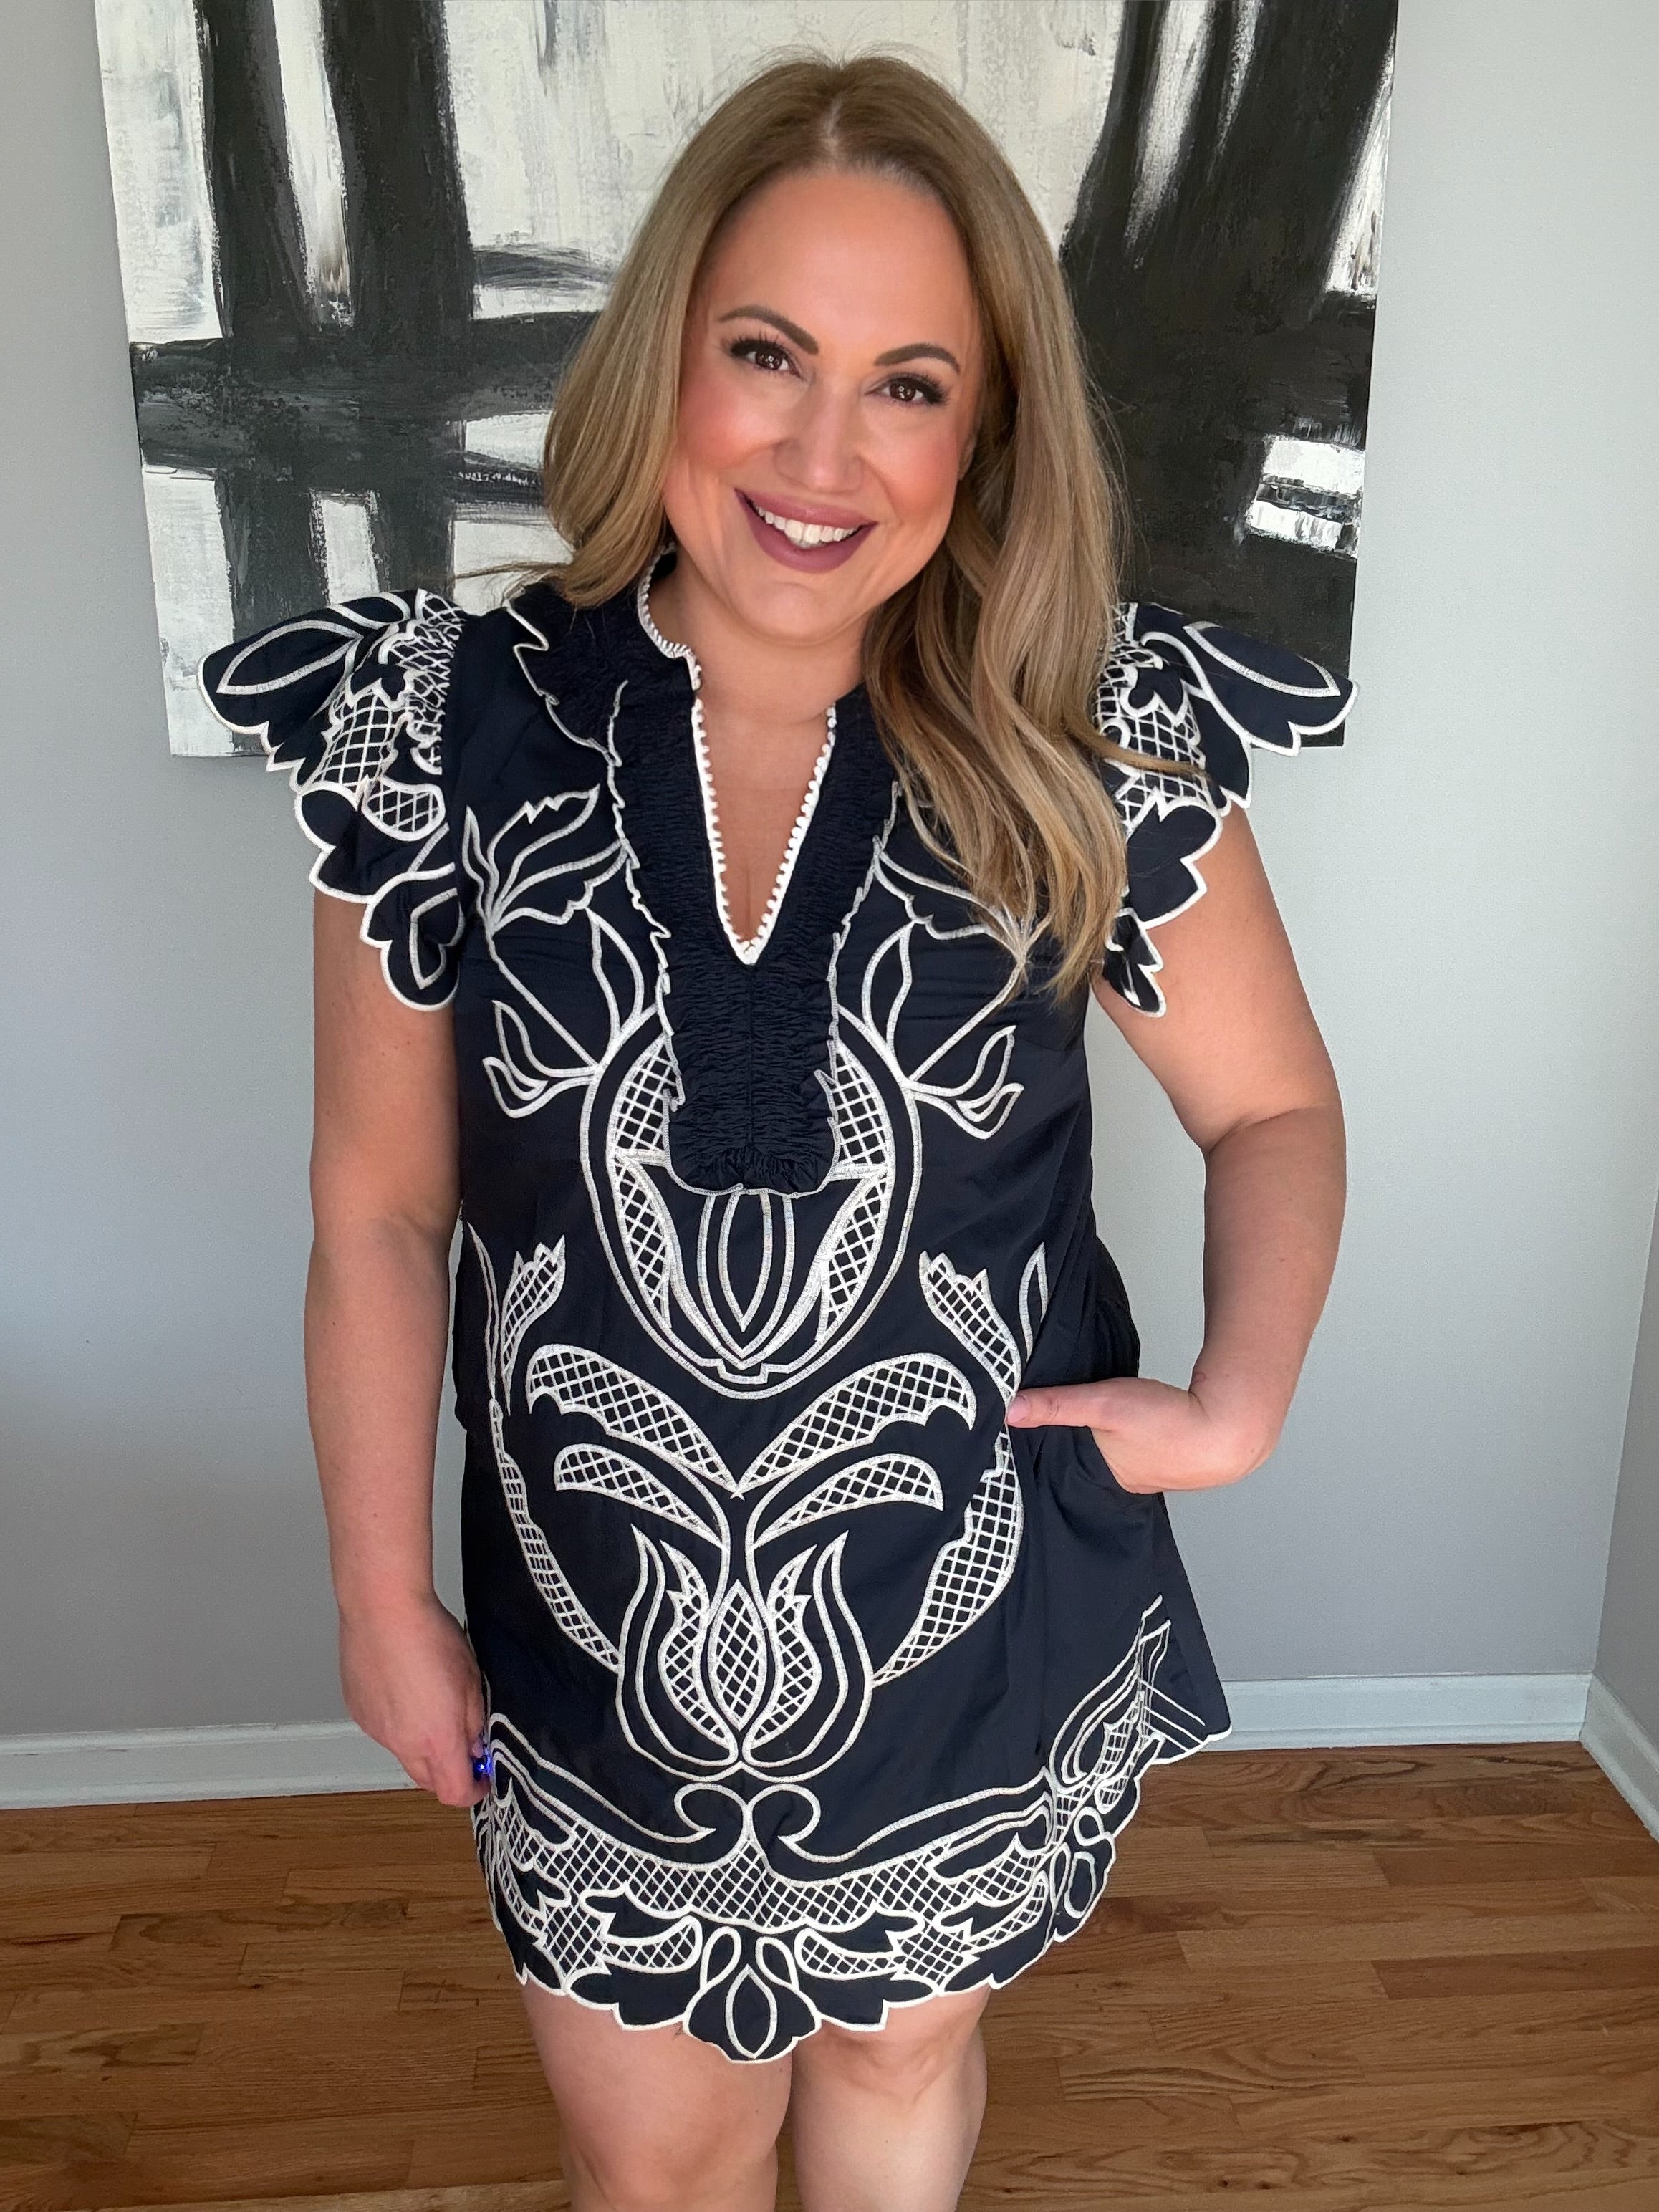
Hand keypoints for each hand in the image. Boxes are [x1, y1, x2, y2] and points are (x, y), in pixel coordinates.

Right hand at [338, 1592, 487, 1806]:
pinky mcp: (358, 1712)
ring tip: (429, 1703)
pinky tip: (404, 1689)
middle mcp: (402, 1743)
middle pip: (427, 1780)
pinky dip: (397, 1722)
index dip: (473, 1789)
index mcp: (437, 1739)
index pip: (454, 1792)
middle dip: (447, 1770)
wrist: (384, 1610)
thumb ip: (474, 1721)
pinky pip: (382, 1730)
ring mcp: (376, 1730)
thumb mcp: (472, 1679)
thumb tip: (474, 1746)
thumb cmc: (429, 1635)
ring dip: (420, 1743)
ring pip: (403, 1753)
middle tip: (461, 1745)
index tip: (483, 1777)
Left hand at [1004, 1375, 1274, 1493]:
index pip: (1063, 1471)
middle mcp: (1125, 1483)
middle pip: (1087, 1468)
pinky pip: (1139, 1453)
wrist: (1229, 1427)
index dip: (1045, 1460)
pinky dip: (1128, 1443)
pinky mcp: (1171, 1459)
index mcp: (1105, 1478)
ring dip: (1103, 1449)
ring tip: (1084, 1433)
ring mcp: (1151, 1474)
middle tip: (1044, 1441)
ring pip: (1114, 1461)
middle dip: (1071, 1456)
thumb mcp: (1103, 1404)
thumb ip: (1058, 1404)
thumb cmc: (1168, 1422)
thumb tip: (1011, 1409)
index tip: (1022, 1452)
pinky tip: (1128, 1430)